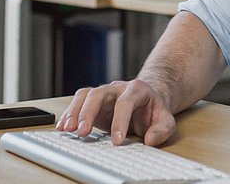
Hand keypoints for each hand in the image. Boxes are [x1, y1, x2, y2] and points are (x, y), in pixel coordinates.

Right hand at [57, 78, 176, 145]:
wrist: (148, 102)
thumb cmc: (154, 111)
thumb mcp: (166, 120)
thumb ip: (162, 129)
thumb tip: (150, 139)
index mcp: (137, 89)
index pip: (125, 102)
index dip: (120, 121)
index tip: (116, 141)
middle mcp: (118, 88)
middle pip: (99, 93)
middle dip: (89, 112)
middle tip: (82, 132)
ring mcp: (104, 94)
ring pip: (85, 95)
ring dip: (74, 112)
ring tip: (67, 130)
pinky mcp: (94, 103)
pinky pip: (78, 102)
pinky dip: (69, 114)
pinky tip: (63, 127)